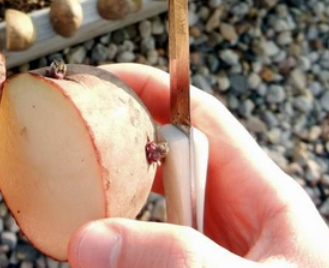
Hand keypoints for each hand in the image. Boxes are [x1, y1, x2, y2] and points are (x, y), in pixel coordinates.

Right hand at [67, 63, 328, 266]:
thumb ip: (183, 260)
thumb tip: (92, 240)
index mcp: (262, 196)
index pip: (198, 118)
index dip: (151, 88)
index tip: (100, 79)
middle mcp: (229, 219)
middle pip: (160, 165)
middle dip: (115, 153)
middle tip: (66, 149)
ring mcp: (204, 252)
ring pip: (143, 219)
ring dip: (108, 219)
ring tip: (69, 216)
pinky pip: (141, 255)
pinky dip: (116, 255)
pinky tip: (97, 258)